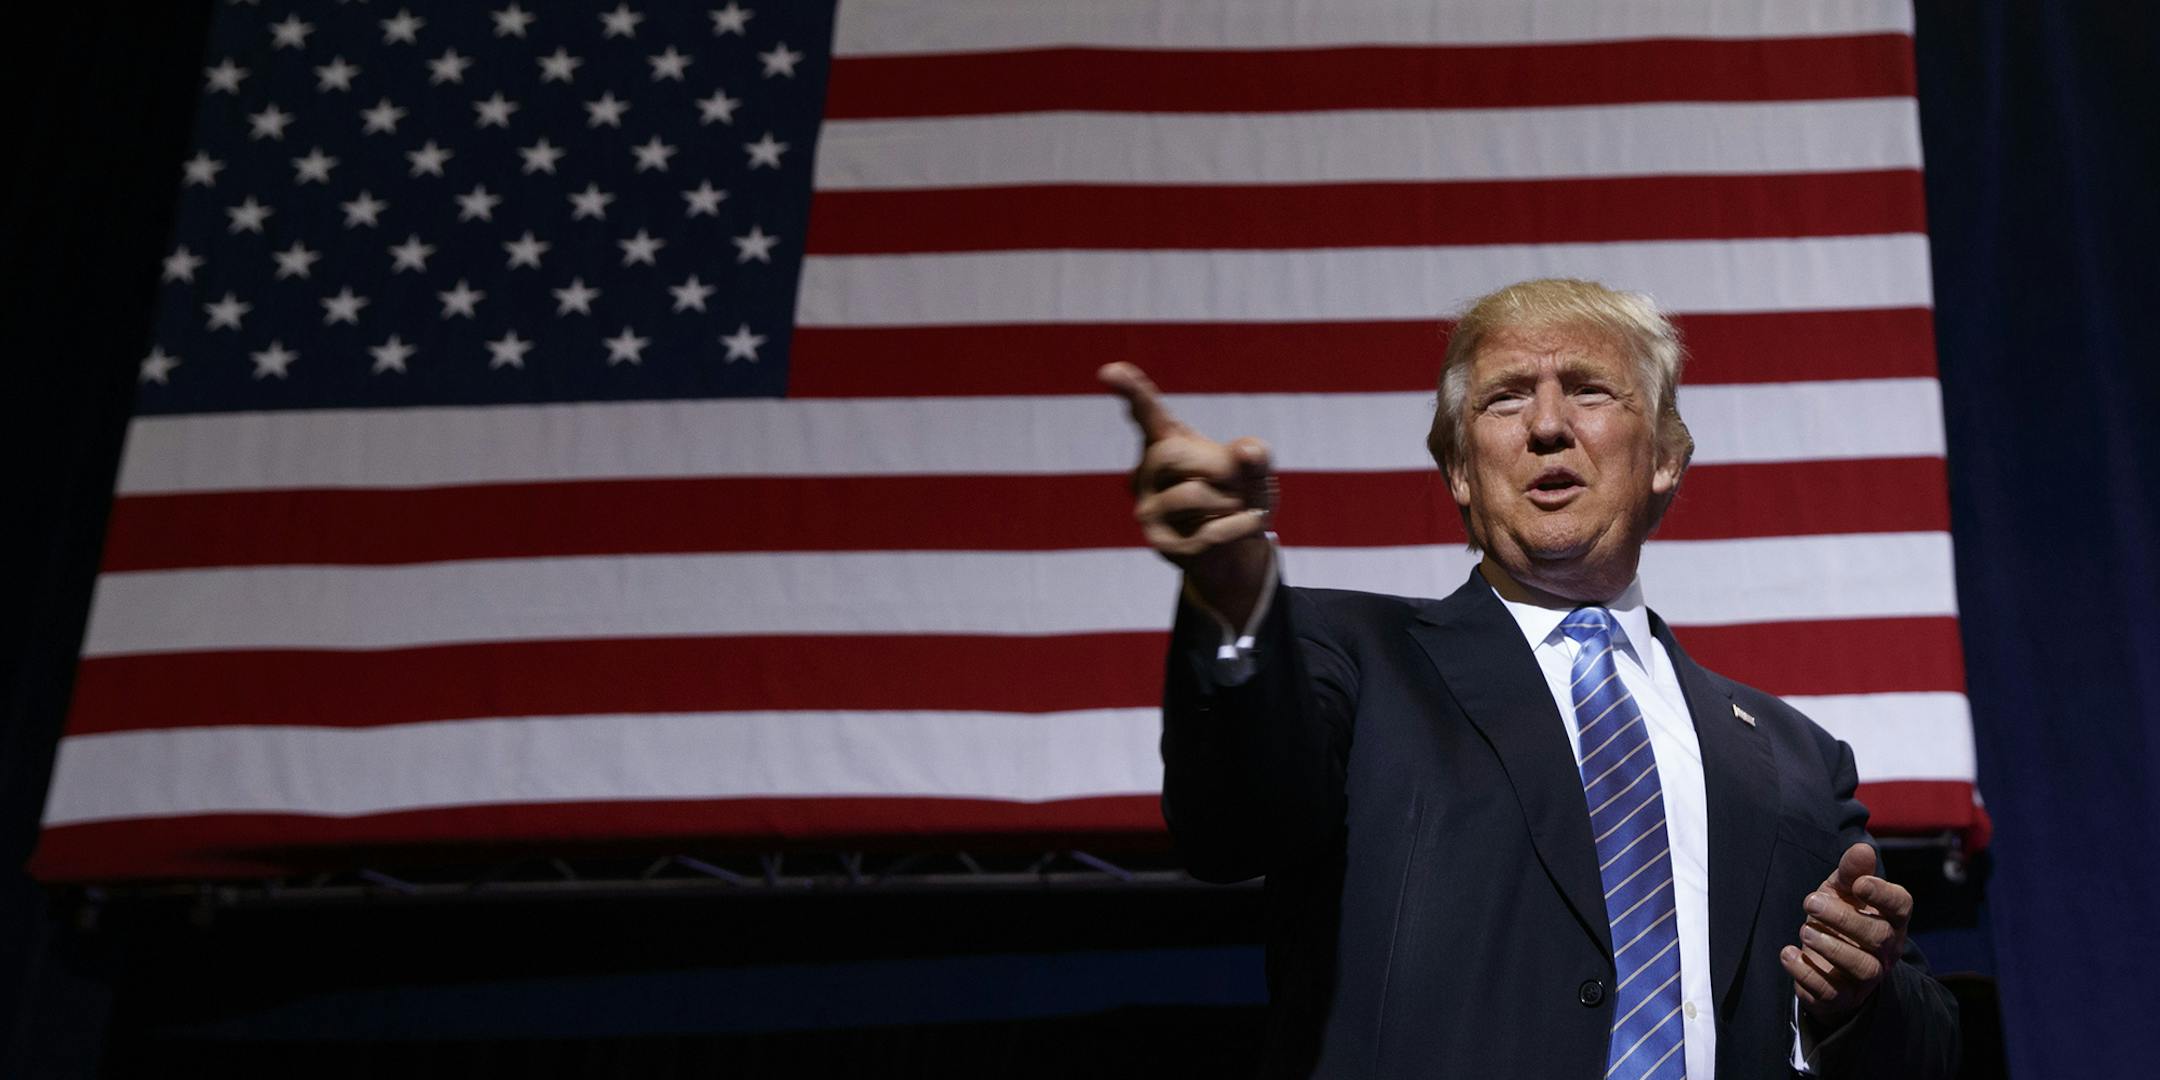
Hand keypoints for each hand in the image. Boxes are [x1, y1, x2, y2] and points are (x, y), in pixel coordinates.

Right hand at [1098, 362, 1274, 624]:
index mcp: (1167, 442)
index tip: (1109, 371)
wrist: (1239, 550)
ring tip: (1235, 508)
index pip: (1146, 413)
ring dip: (1230, 501)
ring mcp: (1148, 509)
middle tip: (1238, 483)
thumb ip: (1256, 456)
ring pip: (1189, 494)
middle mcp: (1147, 473)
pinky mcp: (1160, 544)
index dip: (1130, 390)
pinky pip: (1205, 533)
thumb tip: (1246, 450)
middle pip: (1168, 455)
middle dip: (1214, 467)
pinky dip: (1238, 527)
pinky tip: (1244, 526)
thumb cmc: (1241, 497)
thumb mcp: (1256, 471)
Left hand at [1782, 842, 1912, 1024]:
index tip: (1860, 884)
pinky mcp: (1842, 997)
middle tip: (1810, 902)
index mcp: (1890, 918)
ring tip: (1805, 929)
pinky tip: (1789, 953)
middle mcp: (1885, 949)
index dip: (1884, 894)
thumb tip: (1862, 847)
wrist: (1828, 965)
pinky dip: (1807, 973)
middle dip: (1844, 918)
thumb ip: (1851, 871)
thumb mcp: (1842, 892)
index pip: (1901, 906)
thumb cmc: (1840, 917)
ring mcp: (1866, 976)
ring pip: (1862, 967)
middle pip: (1878, 936)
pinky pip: (1830, 991)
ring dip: (1831, 947)